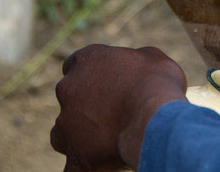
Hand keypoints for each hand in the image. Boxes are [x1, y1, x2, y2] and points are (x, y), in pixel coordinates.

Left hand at [51, 45, 187, 170]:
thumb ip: (136, 60)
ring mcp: (66, 124)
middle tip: (112, 115)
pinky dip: (81, 167)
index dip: (90, 76)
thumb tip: (139, 68)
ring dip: (76, 137)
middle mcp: (68, 88)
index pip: (75, 64)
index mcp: (86, 60)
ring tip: (102, 144)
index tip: (106, 84)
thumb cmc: (159, 84)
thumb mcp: (153, 59)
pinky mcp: (75, 156)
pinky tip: (93, 167)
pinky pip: (72, 168)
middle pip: (68, 98)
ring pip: (61, 133)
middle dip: (85, 106)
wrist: (155, 117)